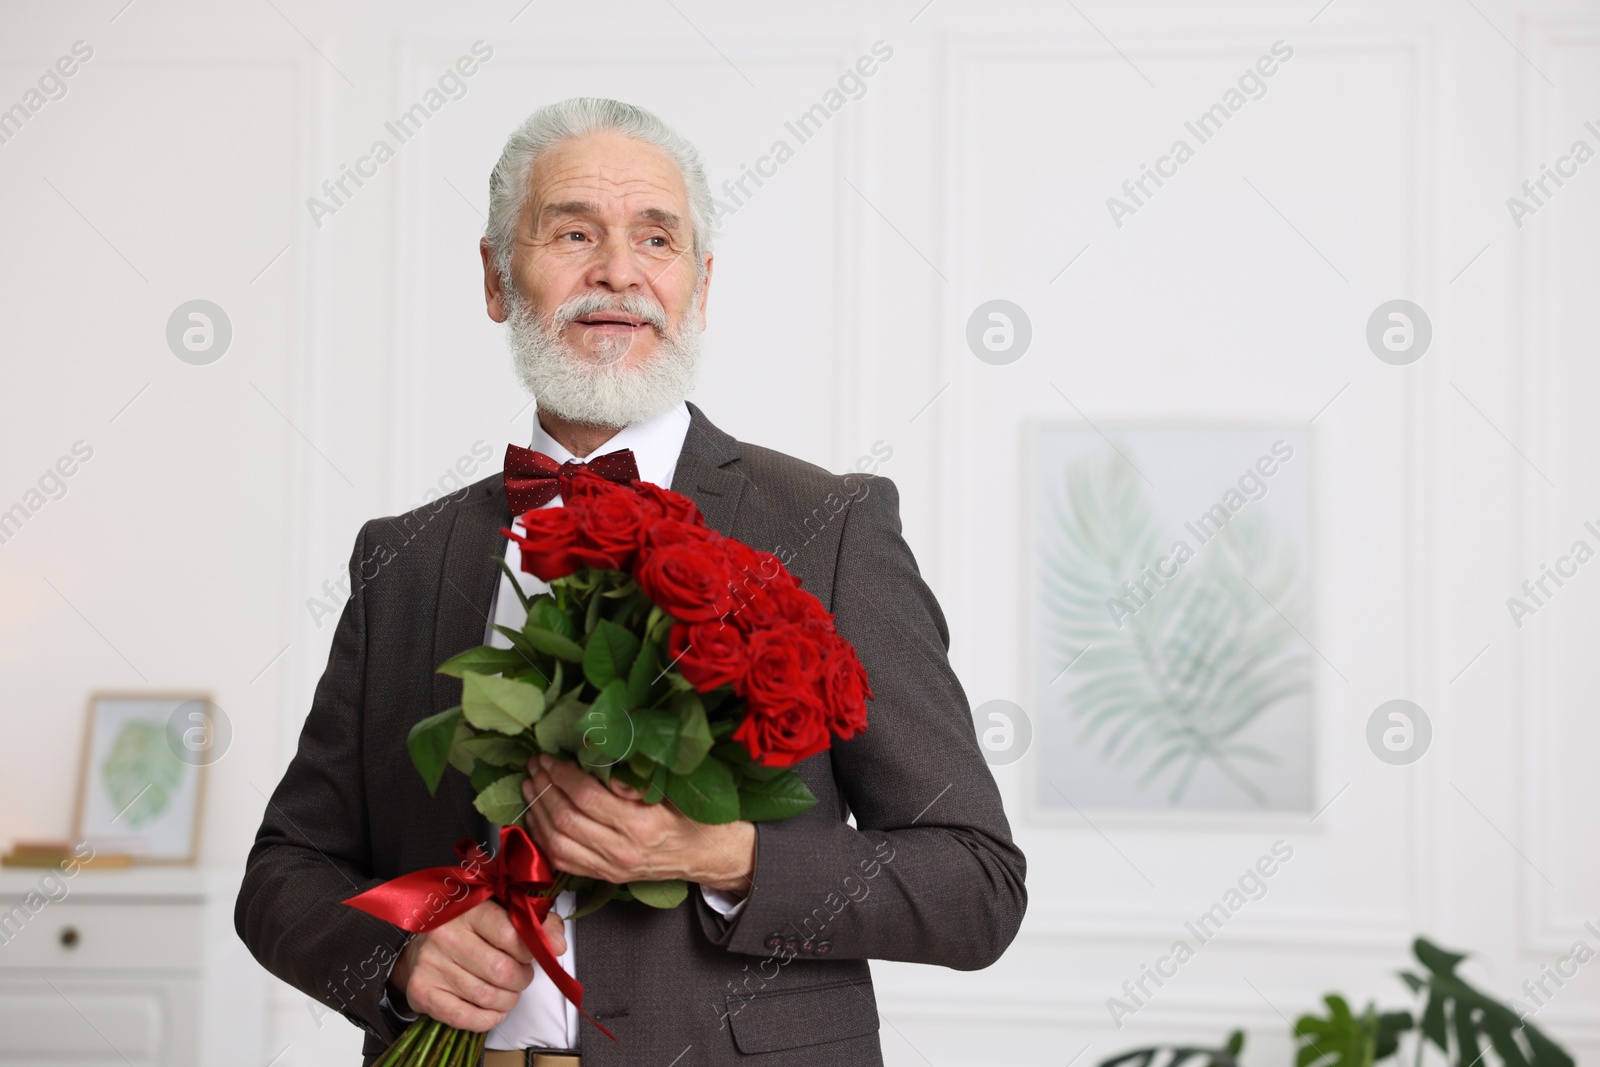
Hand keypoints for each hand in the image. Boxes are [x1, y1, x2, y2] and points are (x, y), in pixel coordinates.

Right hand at [386, 900, 565, 1031]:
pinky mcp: (423, 992)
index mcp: (470, 910)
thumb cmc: (468, 930)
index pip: (511, 934)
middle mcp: (447, 935)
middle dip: (522, 979)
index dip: (531, 950)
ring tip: (507, 992)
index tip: (535, 955)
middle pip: (502, 970)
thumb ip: (535, 922)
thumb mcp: (501, 913)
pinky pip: (466, 1017)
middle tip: (521, 976)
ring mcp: (432, 964)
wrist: (420, 948)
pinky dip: (488, 1019)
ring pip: (487, 996)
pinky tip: (492, 1009)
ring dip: (508, 1000)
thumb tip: (558, 943)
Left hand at [522, 753, 755, 894]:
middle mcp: (622, 851)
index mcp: (641, 825)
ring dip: (538, 813)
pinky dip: (543, 839)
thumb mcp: (675, 791)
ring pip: (557, 843)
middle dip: (544, 789)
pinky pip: (563, 861)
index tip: (549, 757)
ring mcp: (611, 868)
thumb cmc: (696, 818)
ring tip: (530, 787)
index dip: (561, 775)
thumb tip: (604, 767)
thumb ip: (639, 780)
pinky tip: (537, 819)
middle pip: (566, 819)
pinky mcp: (606, 877)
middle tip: (534, 766)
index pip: (587, 798)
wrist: (709, 856)